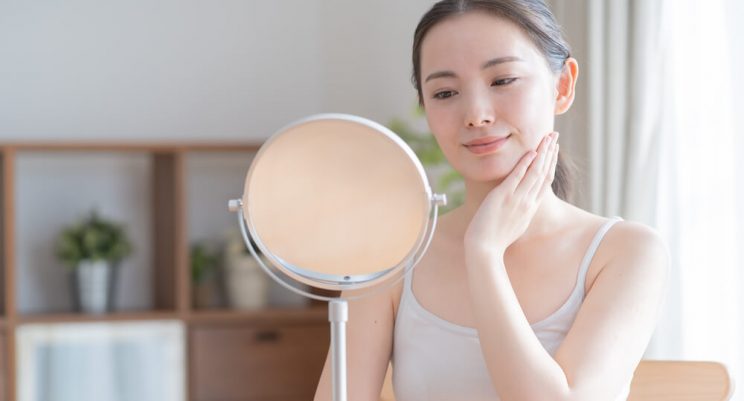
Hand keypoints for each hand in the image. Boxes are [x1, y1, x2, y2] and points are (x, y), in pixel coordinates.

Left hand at [463, 131, 559, 255]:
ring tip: (547, 137)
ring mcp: (516, 199)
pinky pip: (517, 177)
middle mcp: (527, 202)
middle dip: (550, 152)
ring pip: (534, 172)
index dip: (550, 163)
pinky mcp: (503, 197)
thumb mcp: (514, 225)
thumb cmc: (494, 240)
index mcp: (530, 208)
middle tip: (555, 136)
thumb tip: (519, 205)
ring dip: (542, 153)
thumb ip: (519, 212)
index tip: (553, 150)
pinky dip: (524, 164)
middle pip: (543, 172)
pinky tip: (530, 152)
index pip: (545, 181)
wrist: (484, 249)